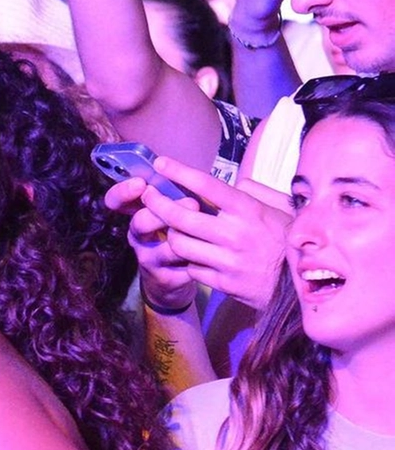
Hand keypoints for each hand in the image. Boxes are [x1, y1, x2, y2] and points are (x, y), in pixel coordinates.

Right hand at [105, 176, 200, 311]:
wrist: (176, 277)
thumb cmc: (180, 233)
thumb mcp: (175, 210)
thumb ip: (178, 191)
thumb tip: (194, 169)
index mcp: (139, 213)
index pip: (116, 201)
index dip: (123, 192)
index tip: (140, 184)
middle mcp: (138, 235)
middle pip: (139, 222)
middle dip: (164, 212)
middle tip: (193, 203)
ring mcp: (148, 257)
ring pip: (163, 247)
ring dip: (186, 238)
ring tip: (205, 233)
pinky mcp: (163, 277)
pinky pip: (180, 268)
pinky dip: (197, 261)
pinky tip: (211, 257)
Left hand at [143, 157, 291, 309]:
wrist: (302, 284)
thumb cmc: (288, 240)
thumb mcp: (280, 208)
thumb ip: (255, 192)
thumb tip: (234, 182)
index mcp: (249, 210)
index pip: (207, 185)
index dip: (179, 172)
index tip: (160, 164)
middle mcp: (235, 234)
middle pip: (180, 216)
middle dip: (157, 203)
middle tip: (148, 196)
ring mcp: (228, 260)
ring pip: (179, 243)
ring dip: (171, 234)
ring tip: (172, 228)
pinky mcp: (223, 283)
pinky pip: (190, 267)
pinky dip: (188, 260)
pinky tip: (192, 254)